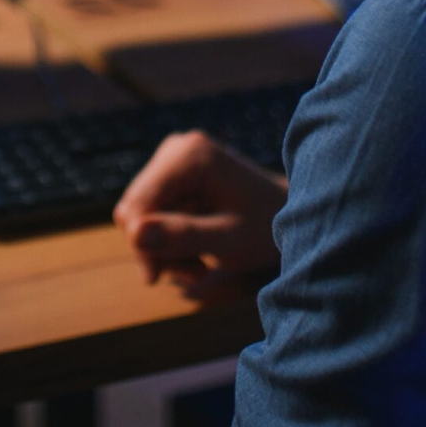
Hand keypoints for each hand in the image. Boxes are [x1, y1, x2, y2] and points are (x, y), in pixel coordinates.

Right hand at [113, 131, 286, 300]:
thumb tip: (135, 234)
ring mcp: (174, 161)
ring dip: (165, 250)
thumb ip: (184, 236)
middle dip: (157, 248)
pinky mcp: (174, 177)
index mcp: (191, 155)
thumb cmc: (267, 228)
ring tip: (200, 269)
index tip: (155, 278)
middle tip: (193, 274)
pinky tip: (196, 257)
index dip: (140, 243)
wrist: (290, 217)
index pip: (139, 203)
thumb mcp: (229, 239)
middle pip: (135, 209)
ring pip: (141, 217)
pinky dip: (170, 242)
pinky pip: (153, 217)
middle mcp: (177, 148)